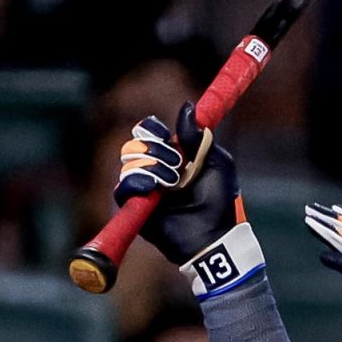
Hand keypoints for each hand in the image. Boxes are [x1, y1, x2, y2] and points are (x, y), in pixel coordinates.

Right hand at [116, 103, 254, 294]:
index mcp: (173, 155)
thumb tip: (187, 107)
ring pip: (130, 162)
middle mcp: (155, 168)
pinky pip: (123, 187)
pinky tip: (154, 189)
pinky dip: (137, 183)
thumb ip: (199, 137)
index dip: (154, 129)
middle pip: (136, 143)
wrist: (211, 234)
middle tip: (178, 163)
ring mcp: (143, 187)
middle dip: (157, 148)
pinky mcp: (134, 206)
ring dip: (154, 167)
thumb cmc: (218, 200)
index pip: (149, 131)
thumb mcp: (216, 162)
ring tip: (174, 183)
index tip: (167, 134)